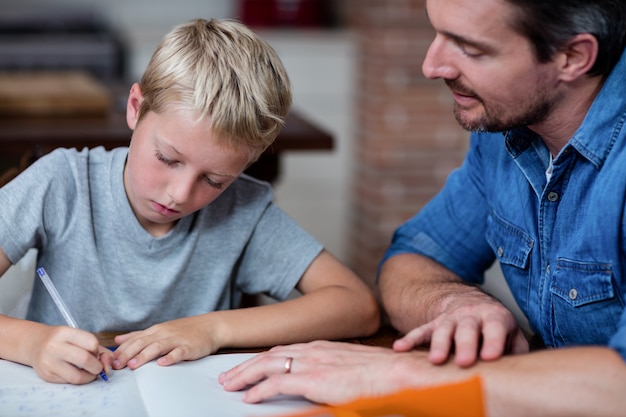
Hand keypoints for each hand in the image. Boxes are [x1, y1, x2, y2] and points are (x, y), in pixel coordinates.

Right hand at [28, 325, 111, 383]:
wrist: (35, 344)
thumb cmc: (63, 340)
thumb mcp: (78, 337)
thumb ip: (99, 349)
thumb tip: (109, 366)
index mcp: (65, 333)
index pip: (91, 342)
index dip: (97, 350)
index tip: (95, 352)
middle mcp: (54, 347)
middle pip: (85, 359)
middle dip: (96, 366)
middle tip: (96, 367)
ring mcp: (49, 362)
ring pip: (77, 376)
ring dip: (89, 377)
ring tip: (89, 372)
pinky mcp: (46, 375)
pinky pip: (68, 382)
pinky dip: (78, 380)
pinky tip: (77, 373)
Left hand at [112, 316, 218, 369]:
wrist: (209, 326)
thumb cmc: (184, 330)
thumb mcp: (160, 330)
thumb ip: (139, 335)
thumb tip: (118, 340)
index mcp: (155, 331)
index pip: (135, 339)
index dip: (121, 350)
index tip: (109, 360)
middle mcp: (164, 333)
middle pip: (143, 343)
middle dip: (128, 354)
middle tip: (117, 364)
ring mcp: (176, 339)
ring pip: (158, 347)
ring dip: (144, 356)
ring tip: (134, 365)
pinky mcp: (189, 347)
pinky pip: (179, 352)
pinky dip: (171, 357)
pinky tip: (163, 363)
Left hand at [219, 341, 449, 404]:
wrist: (398, 373)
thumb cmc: (382, 374)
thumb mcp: (350, 369)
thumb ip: (331, 373)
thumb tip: (321, 385)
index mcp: (321, 348)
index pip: (284, 351)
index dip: (263, 359)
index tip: (250, 367)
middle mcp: (313, 351)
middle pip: (270, 355)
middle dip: (247, 366)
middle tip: (229, 377)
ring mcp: (312, 363)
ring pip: (267, 365)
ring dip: (246, 375)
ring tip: (230, 386)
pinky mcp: (313, 380)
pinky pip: (277, 383)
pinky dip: (260, 390)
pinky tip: (249, 398)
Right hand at [392, 290, 528, 365]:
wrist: (470, 302)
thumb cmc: (494, 325)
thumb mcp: (511, 332)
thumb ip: (516, 348)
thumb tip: (519, 367)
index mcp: (493, 316)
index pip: (495, 328)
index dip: (494, 342)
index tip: (490, 357)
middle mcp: (470, 315)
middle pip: (467, 329)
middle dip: (465, 345)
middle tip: (465, 362)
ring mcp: (450, 319)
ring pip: (443, 330)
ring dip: (439, 344)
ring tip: (435, 360)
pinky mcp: (435, 323)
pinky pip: (421, 331)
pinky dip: (410, 339)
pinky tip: (399, 349)